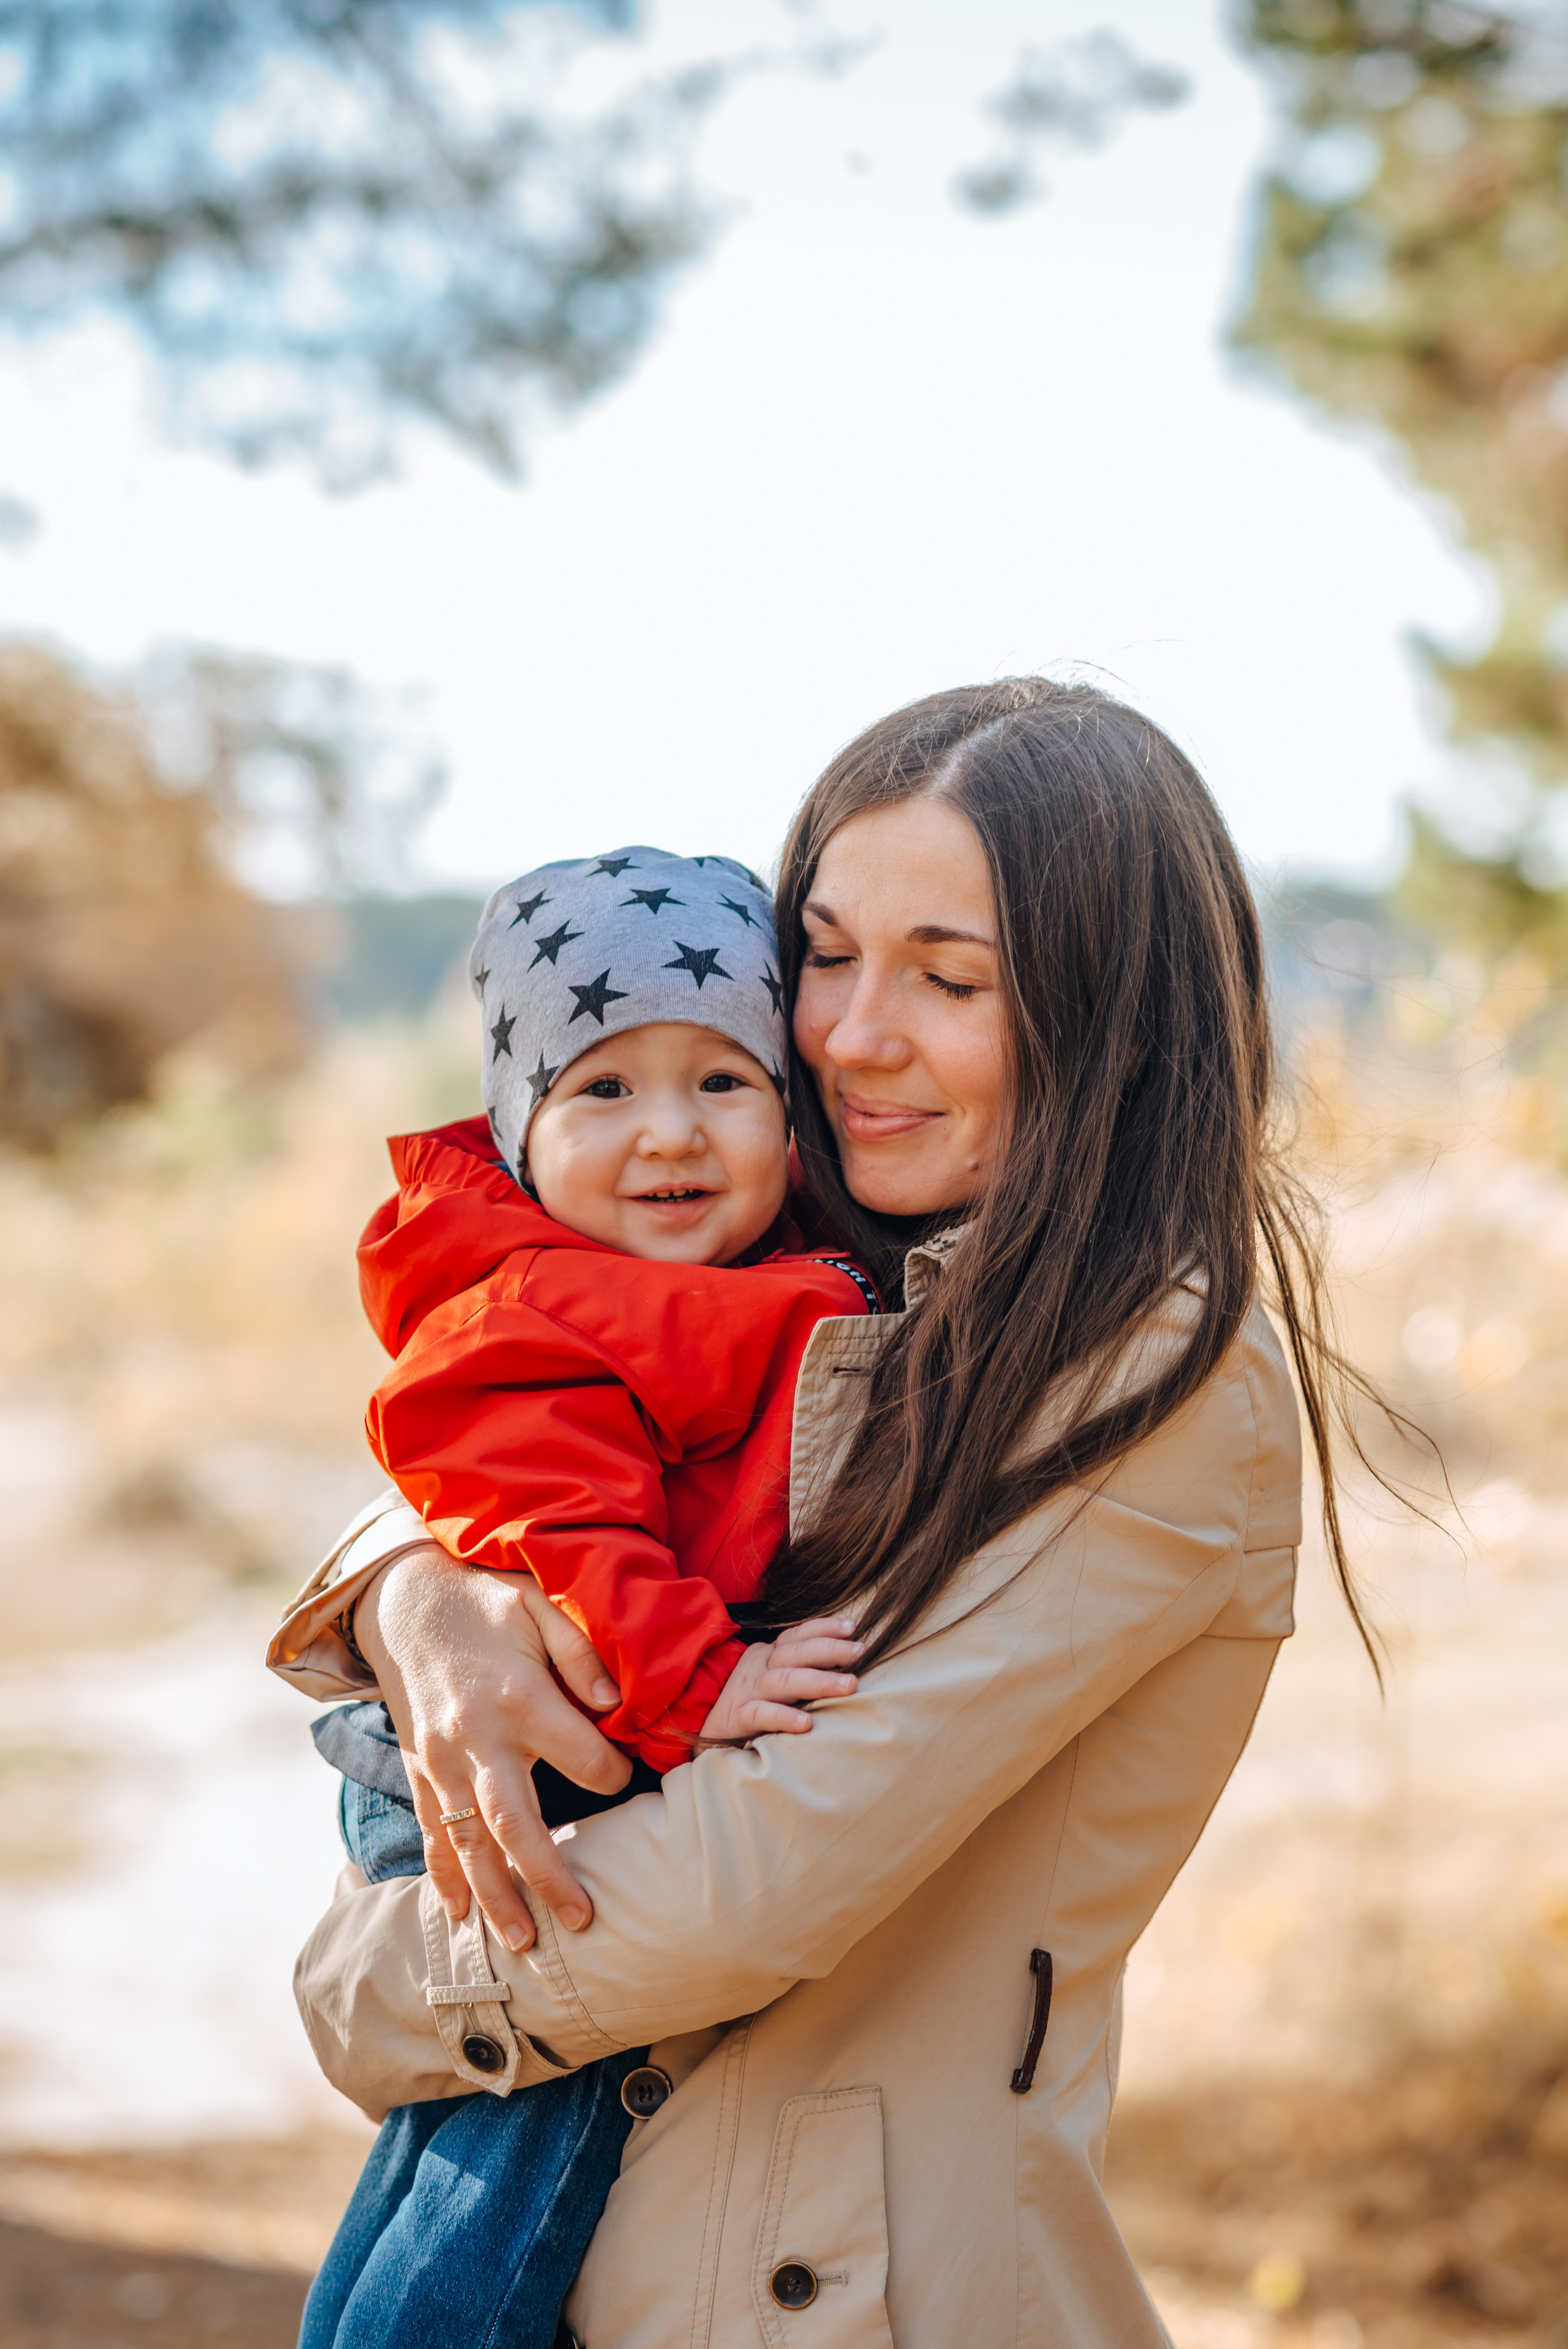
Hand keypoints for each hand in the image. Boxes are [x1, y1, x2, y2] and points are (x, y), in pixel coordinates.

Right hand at [354, 1552, 631, 1954]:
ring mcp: (441, 1759)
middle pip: (515, 1822)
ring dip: (495, 1895)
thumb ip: (582, 1651)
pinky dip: (442, 1875)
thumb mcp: (540, 1604)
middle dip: (548, 1876)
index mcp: (519, 1696)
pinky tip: (457, 1914)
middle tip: (582, 1921)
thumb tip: (616, 1702)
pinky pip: (429, 1831)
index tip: (630, 1781)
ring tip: (523, 1943)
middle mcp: (476, 1738)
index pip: (581, 1756)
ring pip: (469, 1842)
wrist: (406, 1600)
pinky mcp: (419, 1768)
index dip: (612, 1774)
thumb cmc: (488, 1602)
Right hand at [698, 1617, 861, 1743]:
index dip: (824, 1628)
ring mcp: (747, 1691)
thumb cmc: (749, 1703)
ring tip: (849, 1685)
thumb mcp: (772, 1679)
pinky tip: (806, 1722)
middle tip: (860, 1651)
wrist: (702, 1728)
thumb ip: (800, 1670)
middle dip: (830, 1650)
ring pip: (783, 1681)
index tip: (853, 1627)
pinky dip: (783, 1716)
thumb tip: (847, 1667)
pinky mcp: (737, 1718)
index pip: (797, 1635)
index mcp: (768, 1655)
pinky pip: (761, 1714)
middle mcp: (758, 1667)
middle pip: (795, 1653)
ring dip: (818, 1681)